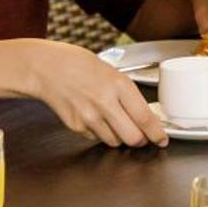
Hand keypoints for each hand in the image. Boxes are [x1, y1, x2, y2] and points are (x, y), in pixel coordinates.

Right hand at [20, 42, 167, 147]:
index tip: (162, 139)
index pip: (145, 118)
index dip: (157, 133)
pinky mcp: (76, 127)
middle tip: (141, 136)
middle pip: (133, 138)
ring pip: (115, 142)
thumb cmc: (77, 64)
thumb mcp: (111, 71)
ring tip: (113, 121)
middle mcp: (105, 103)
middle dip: (140, 140)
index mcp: (118, 84)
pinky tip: (94, 117)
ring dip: (119, 137)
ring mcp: (89, 117)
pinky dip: (100, 133)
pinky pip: (96, 138)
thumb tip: (144, 115)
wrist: (45, 68)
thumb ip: (127, 93)